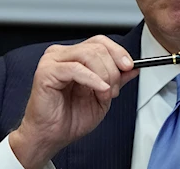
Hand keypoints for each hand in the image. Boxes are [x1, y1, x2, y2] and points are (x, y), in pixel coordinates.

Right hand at [9, 35, 138, 168]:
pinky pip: (75, 68)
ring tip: (105, 93)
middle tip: (114, 89)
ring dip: (104, 75)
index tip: (130, 66)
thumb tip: (133, 68)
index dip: (117, 52)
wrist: (51, 136)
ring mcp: (52, 61)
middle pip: (97, 47)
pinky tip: (99, 89)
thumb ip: (116, 80)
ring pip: (88, 55)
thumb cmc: (70, 118)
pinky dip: (92, 79)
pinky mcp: (47, 72)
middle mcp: (62, 54)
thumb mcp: (102, 97)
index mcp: (74, 56)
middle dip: (113, 69)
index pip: (99, 42)